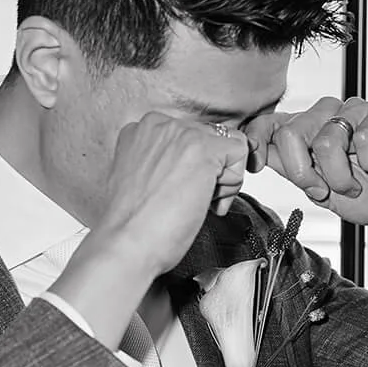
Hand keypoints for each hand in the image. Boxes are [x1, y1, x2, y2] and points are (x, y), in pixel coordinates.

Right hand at [97, 112, 252, 276]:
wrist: (128, 242)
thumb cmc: (132, 223)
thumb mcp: (142, 178)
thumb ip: (164, 162)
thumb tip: (190, 166)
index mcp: (140, 129)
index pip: (188, 135)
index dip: (194, 167)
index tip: (184, 190)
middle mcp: (159, 124)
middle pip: (209, 137)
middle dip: (211, 170)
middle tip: (197, 200)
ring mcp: (181, 133)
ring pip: (227, 144)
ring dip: (223, 177)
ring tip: (203, 203)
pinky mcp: (203, 148)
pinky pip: (239, 150)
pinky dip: (234, 181)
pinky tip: (211, 202)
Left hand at [257, 97, 367, 226]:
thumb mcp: (323, 192)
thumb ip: (293, 170)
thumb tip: (258, 153)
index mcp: (307, 132)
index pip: (270, 123)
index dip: (256, 139)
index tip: (254, 166)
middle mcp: (327, 116)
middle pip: (291, 133)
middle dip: (304, 173)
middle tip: (324, 191)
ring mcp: (355, 110)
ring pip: (326, 139)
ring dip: (341, 175)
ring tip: (356, 184)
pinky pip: (362, 135)